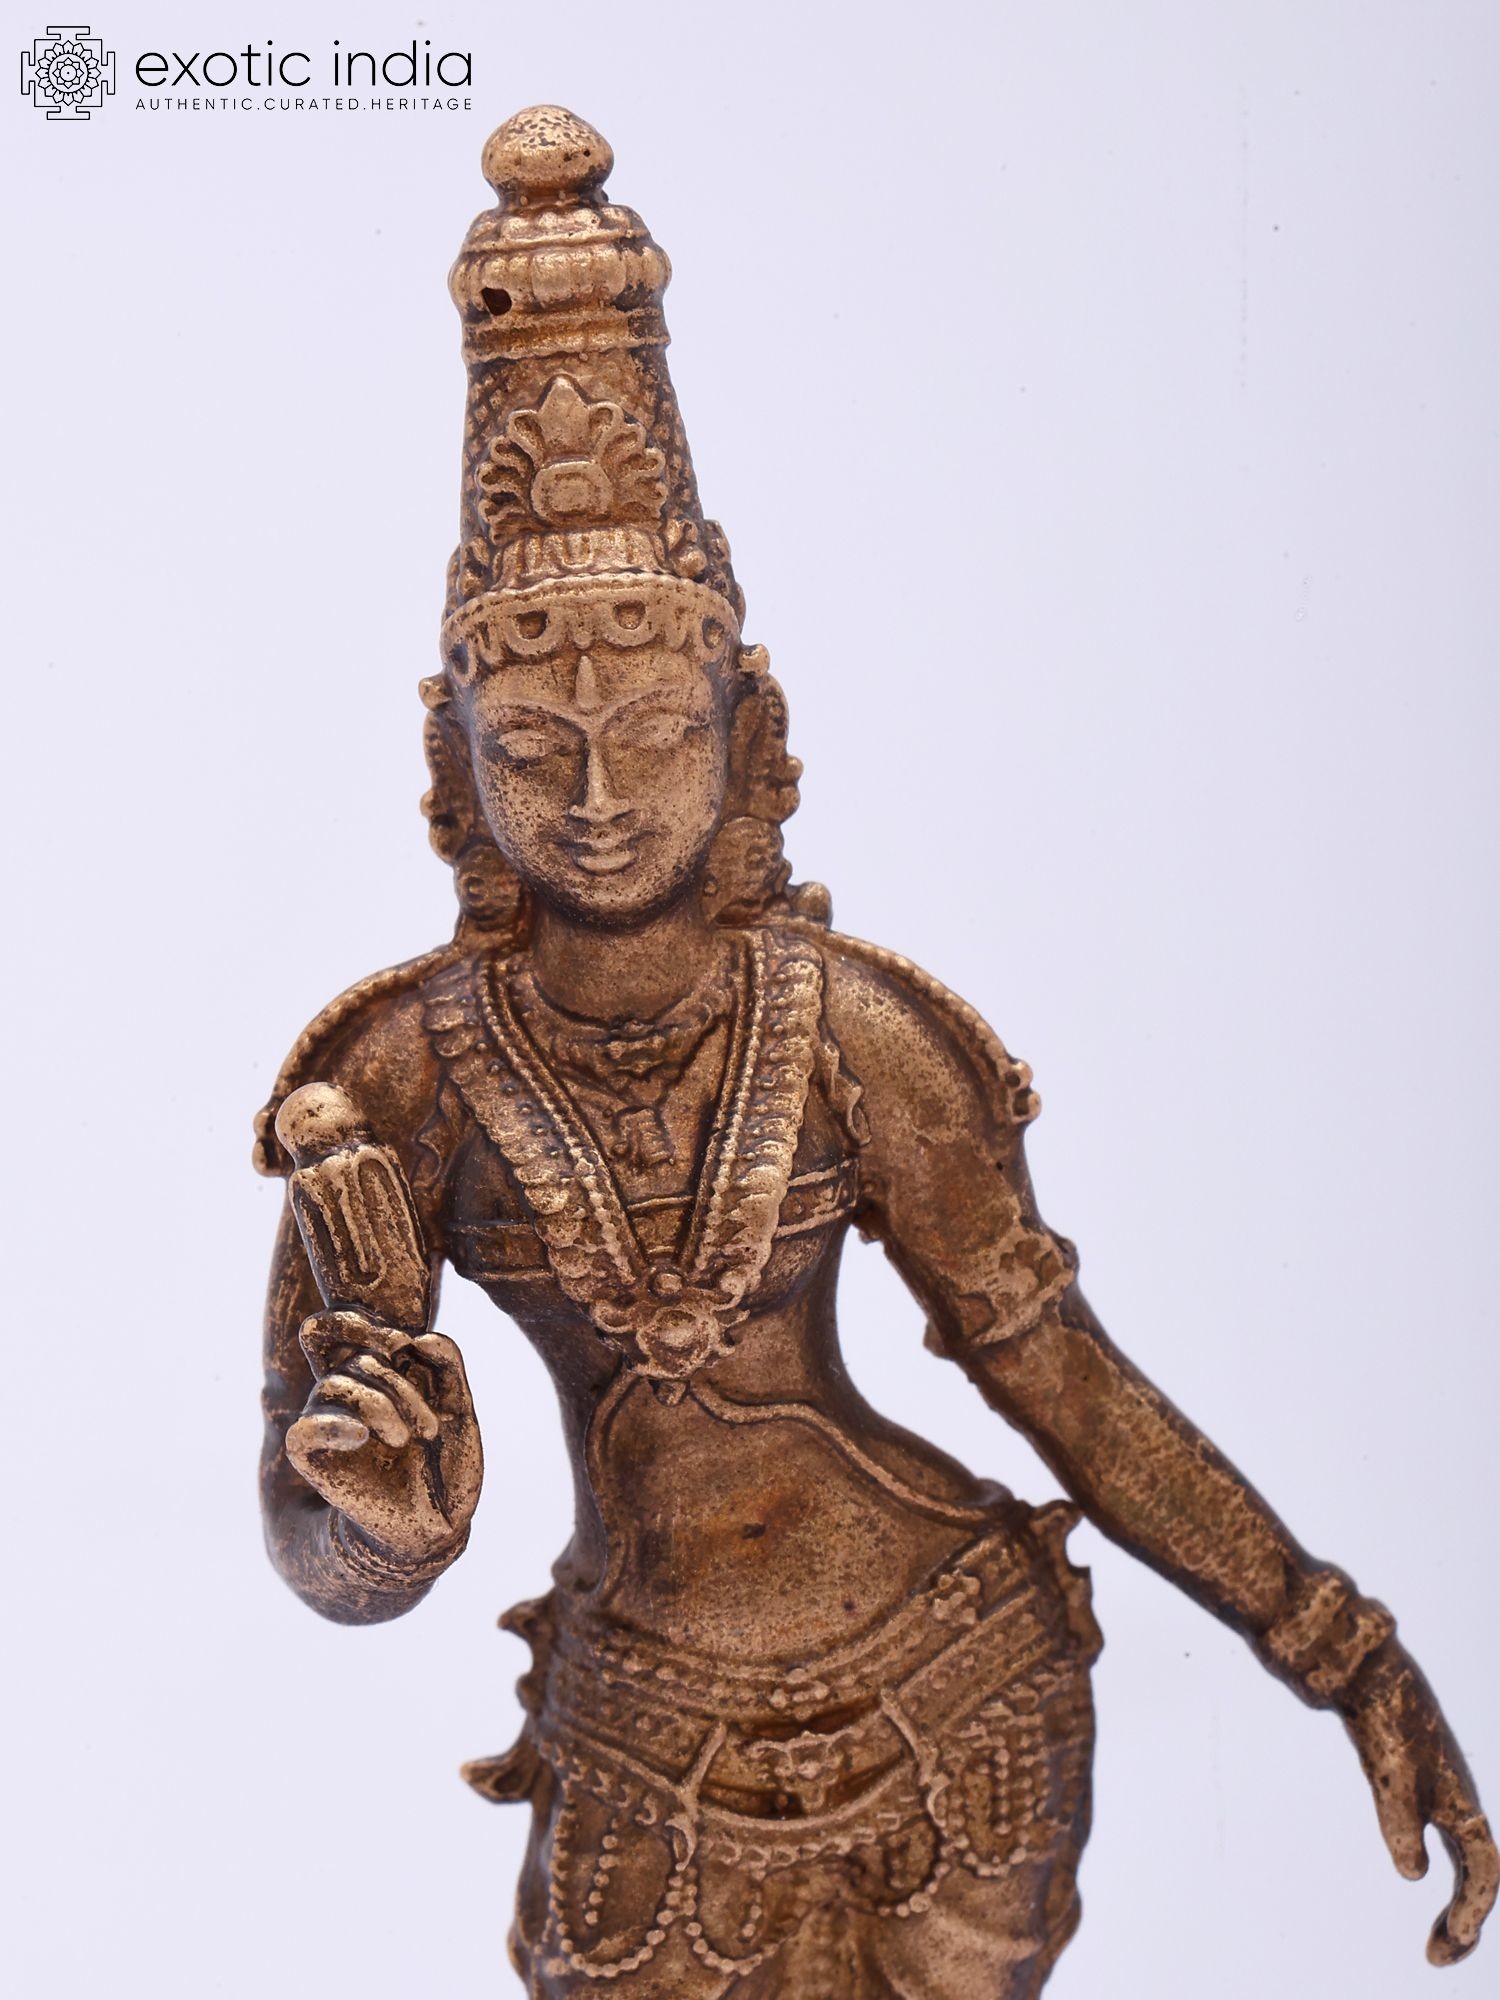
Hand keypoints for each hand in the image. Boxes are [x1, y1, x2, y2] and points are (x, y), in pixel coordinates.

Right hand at [286, 1309, 482, 1568]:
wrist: (438, 1524)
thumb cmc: (447, 1465)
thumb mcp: (460, 1408)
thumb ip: (448, 1365)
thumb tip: (418, 1338)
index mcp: (382, 1374)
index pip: (345, 1326)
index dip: (359, 1321)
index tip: (399, 1341)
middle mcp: (352, 1394)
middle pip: (354, 1357)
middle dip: (396, 1384)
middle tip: (428, 1428)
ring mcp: (331, 1424)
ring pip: (333, 1384)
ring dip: (376, 1404)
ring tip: (404, 1439)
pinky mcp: (315, 1457)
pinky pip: (303, 1429)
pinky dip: (332, 1425)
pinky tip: (362, 1438)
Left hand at [1344, 1640, 1497, 1965]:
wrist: (1363, 1671)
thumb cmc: (1381, 1719)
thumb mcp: (1391, 1774)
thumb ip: (1402, 1822)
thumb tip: (1414, 1874)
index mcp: (1462, 1801)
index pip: (1484, 1871)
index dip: (1471, 1910)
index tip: (1444, 1946)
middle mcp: (1458, 1801)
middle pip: (1479, 1873)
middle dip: (1466, 1920)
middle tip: (1436, 1959)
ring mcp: (1441, 1792)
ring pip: (1463, 1859)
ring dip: (1455, 1903)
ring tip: (1435, 1942)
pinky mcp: (1418, 1782)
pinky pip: (1443, 1838)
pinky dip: (1438, 1866)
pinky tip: (1417, 1872)